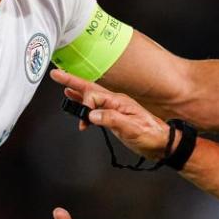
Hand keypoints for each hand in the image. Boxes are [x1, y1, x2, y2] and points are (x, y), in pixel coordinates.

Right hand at [49, 69, 172, 159]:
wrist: (163, 144)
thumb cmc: (151, 137)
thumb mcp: (132, 129)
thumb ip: (112, 120)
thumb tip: (92, 115)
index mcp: (120, 102)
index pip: (95, 95)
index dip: (85, 103)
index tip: (84, 119)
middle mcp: (116, 102)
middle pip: (90, 89)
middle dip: (72, 81)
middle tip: (56, 74)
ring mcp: (115, 108)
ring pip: (91, 96)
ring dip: (77, 91)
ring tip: (63, 86)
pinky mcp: (115, 117)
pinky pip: (96, 107)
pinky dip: (84, 105)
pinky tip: (78, 105)